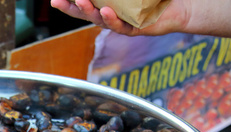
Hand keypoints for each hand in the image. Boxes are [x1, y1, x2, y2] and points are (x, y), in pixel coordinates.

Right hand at [50, 0, 191, 36]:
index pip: (82, 6)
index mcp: (106, 7)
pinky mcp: (134, 29)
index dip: (68, 4)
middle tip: (59, 1)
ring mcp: (121, 24)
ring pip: (100, 20)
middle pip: (86, 14)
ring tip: (81, 0)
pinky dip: (112, 19)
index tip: (54, 0)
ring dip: (89, 11)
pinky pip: (120, 26)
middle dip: (71, 7)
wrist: (176, 10)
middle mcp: (110, 17)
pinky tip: (106, 11)